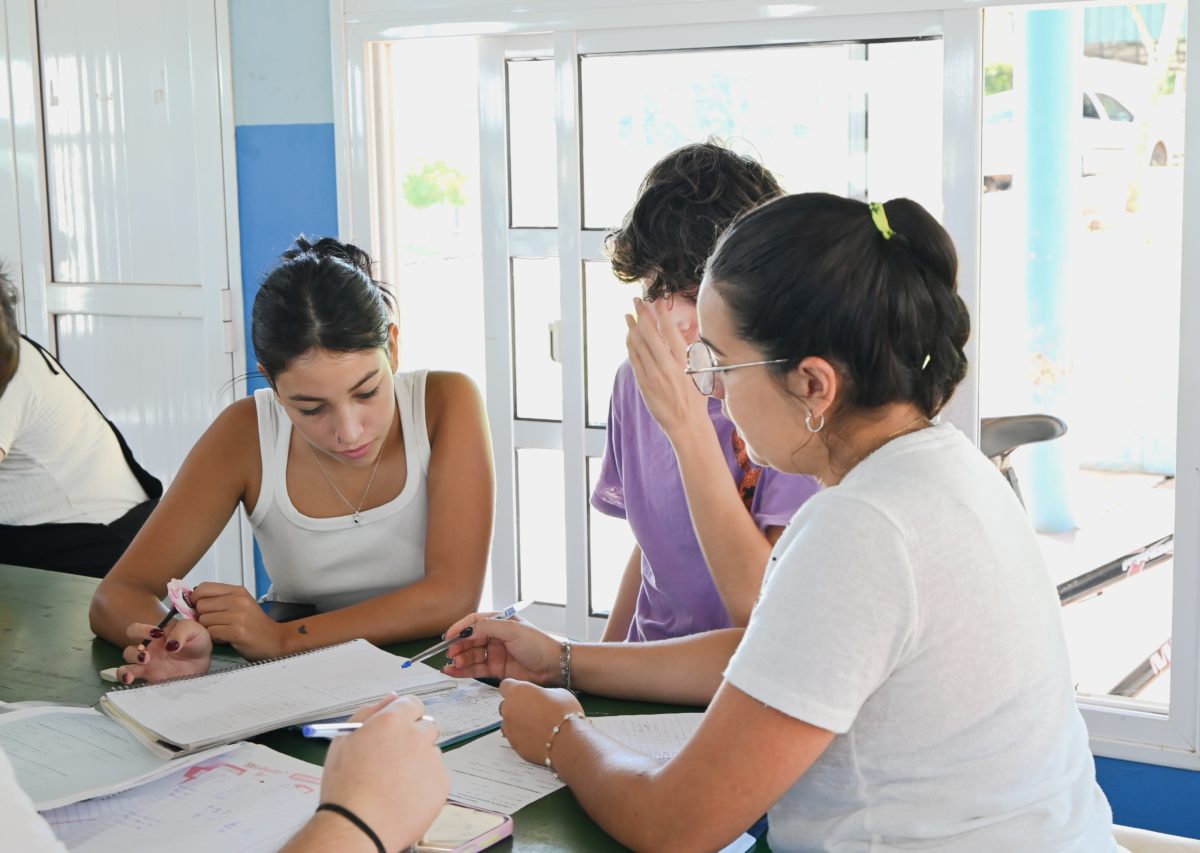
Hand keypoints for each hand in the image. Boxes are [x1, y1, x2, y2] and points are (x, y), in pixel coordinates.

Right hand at [117, 619, 212, 683]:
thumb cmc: (196, 640)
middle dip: (134, 653)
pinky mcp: (151, 678)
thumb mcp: (193, 629)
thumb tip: (170, 645)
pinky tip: (130, 680)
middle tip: (147, 657)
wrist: (205, 660)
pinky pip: (134, 679)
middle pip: (128, 650)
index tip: (156, 634)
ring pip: (126, 667)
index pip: (136, 630)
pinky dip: (128, 679)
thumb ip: (181, 632)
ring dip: (127, 669)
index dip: (141, 631)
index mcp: (154, 635)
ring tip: (141, 669)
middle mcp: (147, 650)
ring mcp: (147, 666)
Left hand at [192, 581, 283, 659]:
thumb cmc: (255, 625)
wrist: (275, 640)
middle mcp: (238, 600)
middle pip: (200, 605)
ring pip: (204, 620)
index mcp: (237, 591)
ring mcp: (238, 616)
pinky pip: (211, 633)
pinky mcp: (236, 631)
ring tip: (223, 630)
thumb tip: (191, 601)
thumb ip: (219, 600)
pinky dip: (215, 638)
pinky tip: (226, 638)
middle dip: (203, 616)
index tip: (199, 607)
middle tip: (215, 622)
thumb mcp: (241, 604)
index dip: (196, 598)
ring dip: (209, 629)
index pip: (203, 587)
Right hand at [320, 694, 447, 851]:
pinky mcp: (441, 783)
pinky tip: (404, 795)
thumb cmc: (345, 786)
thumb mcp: (344, 740)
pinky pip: (437, 776)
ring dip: (420, 762)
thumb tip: (392, 697)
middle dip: (415, 738)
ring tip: (395, 783)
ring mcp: (431, 760)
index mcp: (392, 721)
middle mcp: (416, 736)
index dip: (406, 716)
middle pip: (427, 726)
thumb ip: (370, 712)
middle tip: (396, 759)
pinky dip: (425, 784)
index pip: (413, 703)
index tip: (400, 727)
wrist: (357, 826)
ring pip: (432, 753)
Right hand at [441, 611, 560, 685]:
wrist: (553, 666)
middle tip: (450, 653)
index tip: (448, 636)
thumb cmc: (539, 644)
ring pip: (471, 655)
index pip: (475, 622)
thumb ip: (488, 627)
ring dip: (460, 659)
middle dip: (458, 646)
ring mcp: (496, 653)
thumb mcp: (512, 630)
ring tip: (454, 663)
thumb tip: (467, 630)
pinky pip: (476, 669)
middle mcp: (496, 637)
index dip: (460, 628)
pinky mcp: (496, 669)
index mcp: (500, 622)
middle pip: (470, 640)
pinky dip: (463, 670)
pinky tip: (453, 671)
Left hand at [497, 679, 583, 766]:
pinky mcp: (514, 745)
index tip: (523, 693)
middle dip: (516, 707)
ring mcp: (509, 728)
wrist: (567, 742)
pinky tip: (537, 738)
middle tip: (533, 710)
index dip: (514, 689)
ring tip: (536, 727)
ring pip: (508, 723)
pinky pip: (515, 738)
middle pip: (505, 705)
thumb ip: (543, 693)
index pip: (505, 685)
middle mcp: (509, 708)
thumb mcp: (558, 693)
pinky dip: (523, 737)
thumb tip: (542, 697)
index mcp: (518, 691)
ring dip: (518, 723)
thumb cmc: (565, 714)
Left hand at [625, 298, 709, 439]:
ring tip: (628, 316)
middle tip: (636, 301)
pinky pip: (634, 359)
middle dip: (641, 314)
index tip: (656, 300)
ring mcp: (653, 375)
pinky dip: (630, 345)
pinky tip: (628, 337)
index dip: (660, 312)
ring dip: (631, 327)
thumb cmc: (695, 398)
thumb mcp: (698, 370)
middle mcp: (667, 365)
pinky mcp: (644, 384)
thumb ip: (686, 352)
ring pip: (638, 345)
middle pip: (649, 333)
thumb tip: (676, 334)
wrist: (687, 424)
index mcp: (684, 360)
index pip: (668, 329)